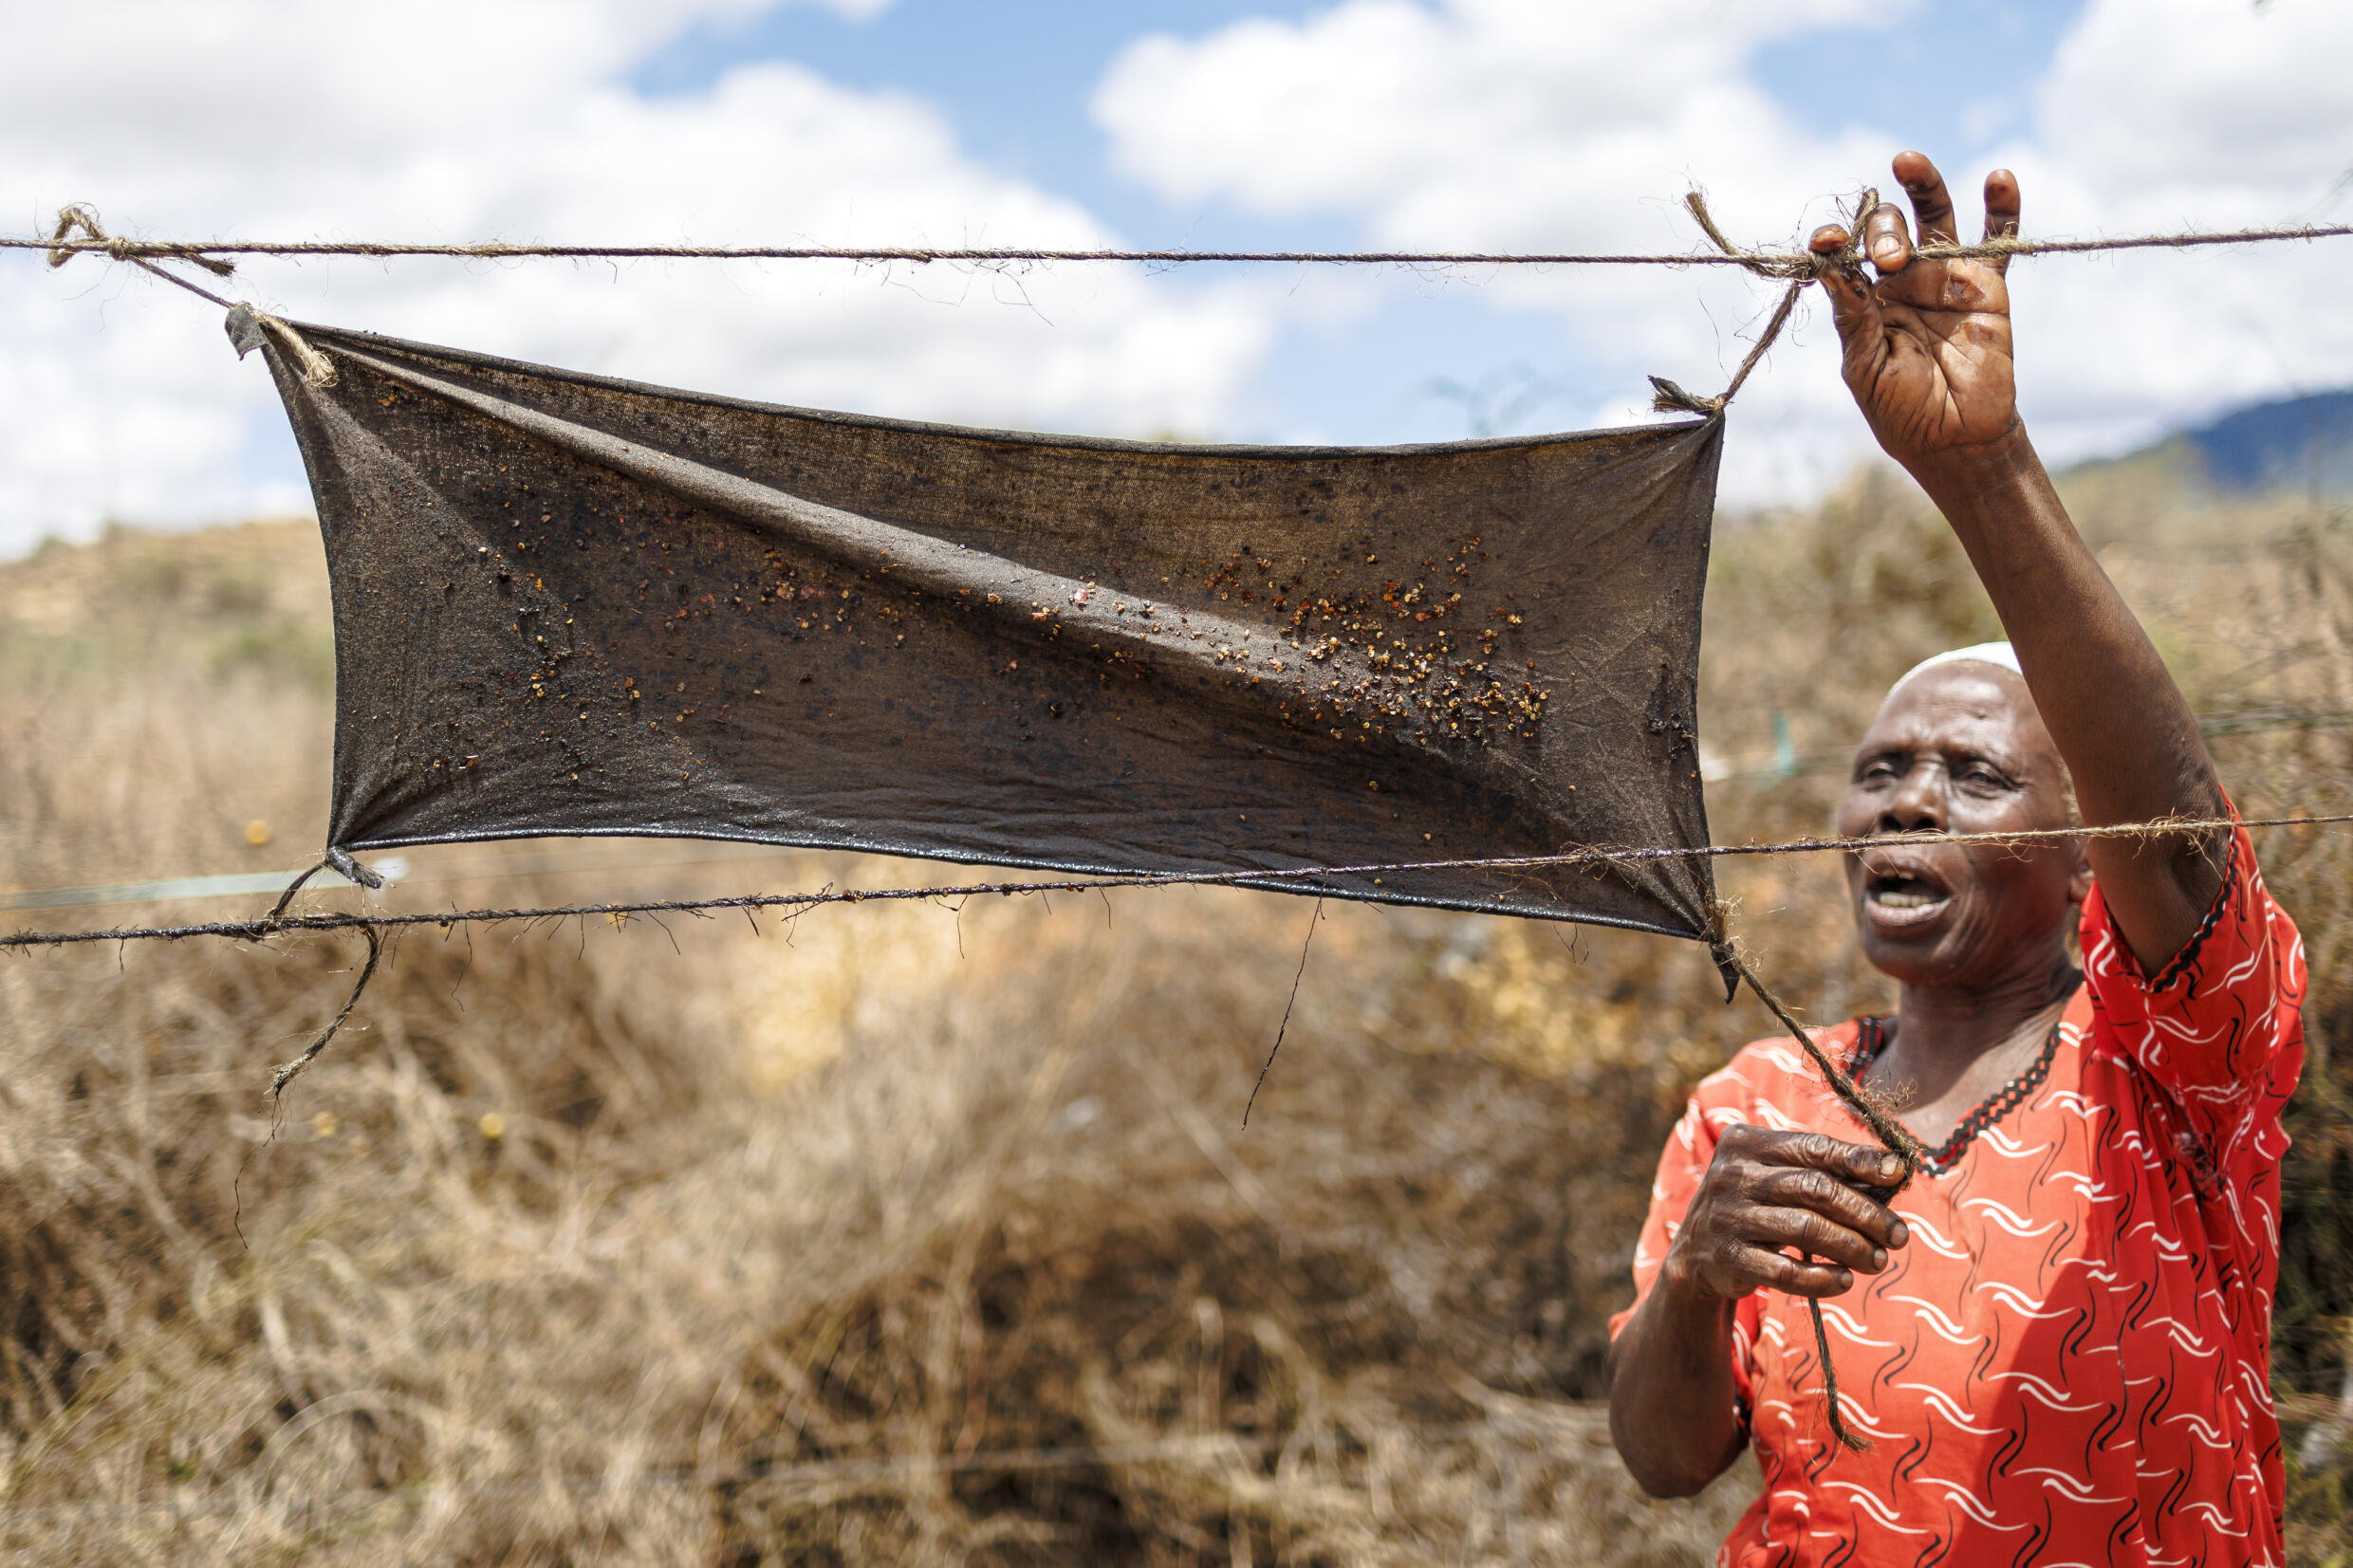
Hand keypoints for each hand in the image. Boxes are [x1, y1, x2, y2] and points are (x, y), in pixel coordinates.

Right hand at [1661, 1126, 1910, 1301]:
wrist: (1695, 1252)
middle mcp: (1733, 1174)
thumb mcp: (1776, 1176)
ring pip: (1806, 1229)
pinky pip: (1786, 1272)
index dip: (1858, 1160)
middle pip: (1815, 1189)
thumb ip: (1822, 1172)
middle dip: (1866, 1213)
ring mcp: (1727, 1216)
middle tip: (1900, 1235)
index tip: (1897, 1174)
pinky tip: (1845, 1280)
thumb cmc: (1755, 1205)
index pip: (1813, 1148)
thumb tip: (1891, 1175)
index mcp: (1747, 1142)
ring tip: (1879, 1260)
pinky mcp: (1728, 1257)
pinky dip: (1823, 1279)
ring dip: (1852, 1247)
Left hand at [1811, 152, 2023, 472]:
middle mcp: (1903, 279)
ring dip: (1923, 185)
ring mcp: (1945, 277)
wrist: (1956, 439)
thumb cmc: (1902, 409)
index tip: (1826, 241)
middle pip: (1888, 229)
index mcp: (1865, 299)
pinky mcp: (1988, 285)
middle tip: (1889, 258)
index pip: (1845, 256)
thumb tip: (1828, 266)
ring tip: (1907, 162)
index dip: (1834, 241)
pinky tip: (2000, 178)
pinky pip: (1999, 241)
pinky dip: (2003, 208)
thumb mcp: (1865, 365)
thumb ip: (1853, 315)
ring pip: (1935, 217)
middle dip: (1882, 231)